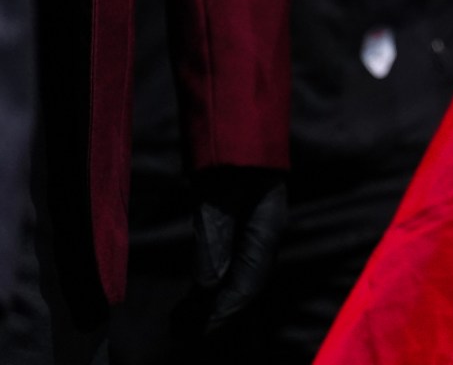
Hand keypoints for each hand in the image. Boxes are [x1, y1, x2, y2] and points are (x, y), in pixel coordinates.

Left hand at [193, 166, 285, 328]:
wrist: (238, 121)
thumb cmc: (230, 157)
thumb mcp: (217, 197)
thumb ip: (213, 239)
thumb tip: (208, 285)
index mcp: (266, 229)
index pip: (248, 283)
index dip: (224, 311)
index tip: (199, 331)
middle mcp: (264, 232)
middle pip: (245, 282)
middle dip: (218, 309)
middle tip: (186, 330)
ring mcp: (256, 226)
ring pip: (239, 272)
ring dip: (215, 296)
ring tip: (188, 315)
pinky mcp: (243, 219)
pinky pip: (233, 259)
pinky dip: (216, 277)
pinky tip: (201, 286)